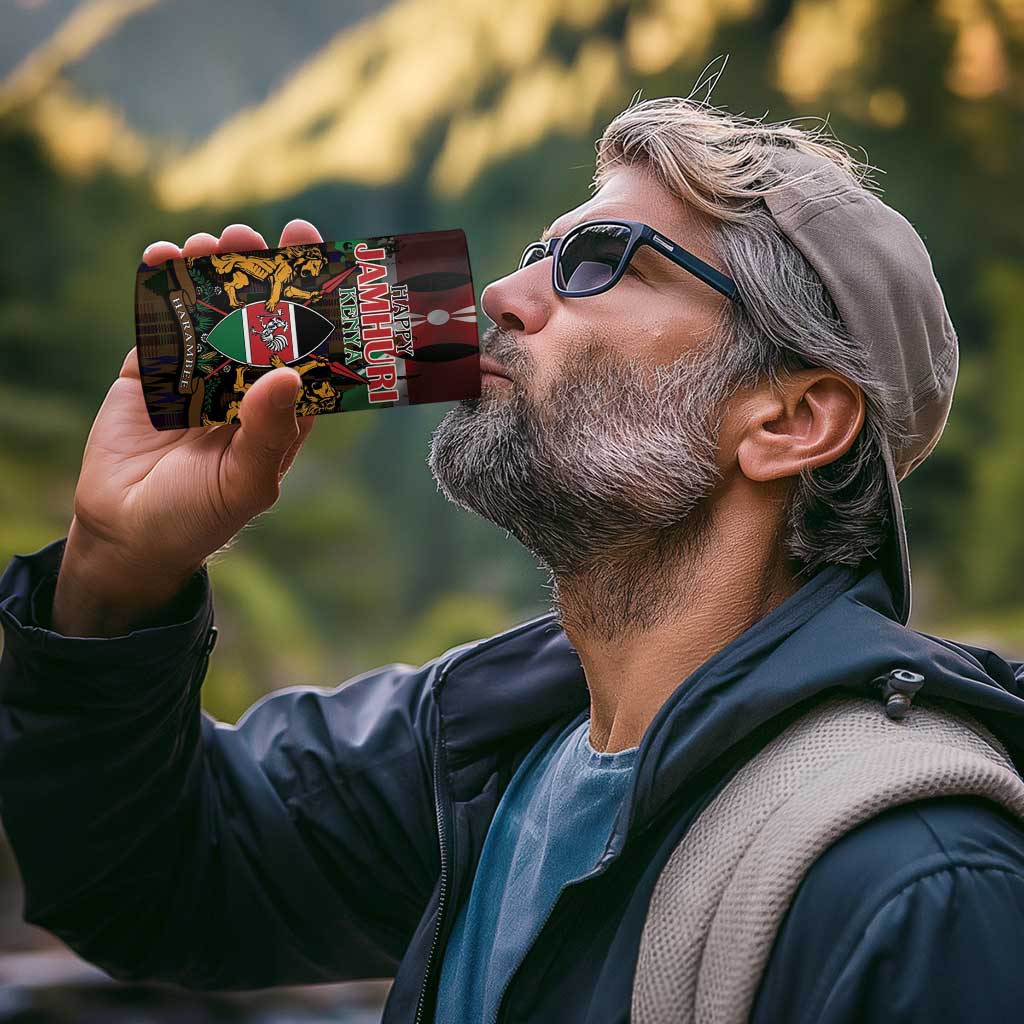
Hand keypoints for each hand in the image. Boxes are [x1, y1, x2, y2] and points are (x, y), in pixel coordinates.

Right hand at [53, 220, 323, 636]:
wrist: (127, 534)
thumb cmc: (199, 517)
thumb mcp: (244, 482)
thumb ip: (269, 431)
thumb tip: (289, 373)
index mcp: (281, 409)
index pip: (305, 347)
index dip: (312, 303)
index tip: (314, 256)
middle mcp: (244, 384)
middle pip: (258, 317)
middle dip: (258, 274)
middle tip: (253, 235)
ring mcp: (198, 374)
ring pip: (210, 310)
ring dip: (211, 272)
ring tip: (210, 242)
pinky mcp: (152, 371)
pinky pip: (160, 322)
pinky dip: (160, 288)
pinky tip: (163, 257)